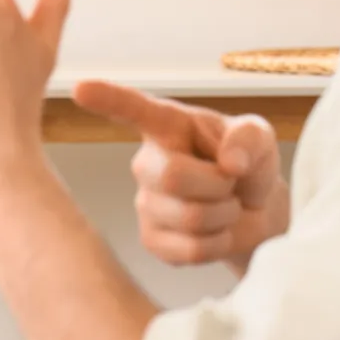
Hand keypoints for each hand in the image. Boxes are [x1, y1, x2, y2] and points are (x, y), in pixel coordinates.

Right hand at [72, 82, 286, 276]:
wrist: (257, 213)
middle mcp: (148, 162)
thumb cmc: (249, 165)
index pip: (133, 109)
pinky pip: (189, 250)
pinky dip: (218, 245)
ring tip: (226, 207)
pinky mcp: (152, 239)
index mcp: (168, 125)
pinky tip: (216, 233)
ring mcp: (146, 203)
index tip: (80, 89)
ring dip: (224, 216)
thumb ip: (249, 138)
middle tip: (232, 185)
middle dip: (218, 185)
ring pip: (189, 217)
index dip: (107, 99)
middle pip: (171, 176)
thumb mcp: (259, 138)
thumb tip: (229, 162)